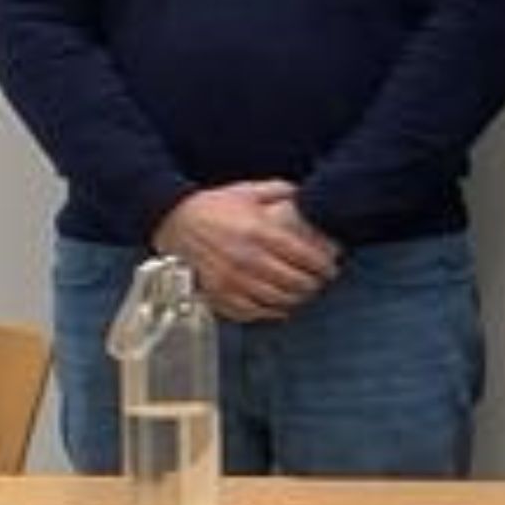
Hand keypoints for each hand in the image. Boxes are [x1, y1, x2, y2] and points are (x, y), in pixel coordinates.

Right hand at [153, 180, 338, 322]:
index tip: (332, 268)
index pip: (305, 257)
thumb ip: (280, 191)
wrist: (172, 221)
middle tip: (320, 282)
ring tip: (304, 294)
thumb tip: (307, 195)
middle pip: (295, 282)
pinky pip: (251, 311)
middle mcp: (246, 258)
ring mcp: (230, 279)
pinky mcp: (217, 293)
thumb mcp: (247, 192)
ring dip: (296, 299)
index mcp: (258, 232)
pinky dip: (270, 312)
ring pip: (276, 299)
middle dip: (314, 284)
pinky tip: (280, 307)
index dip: (324, 266)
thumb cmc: (212, 207)